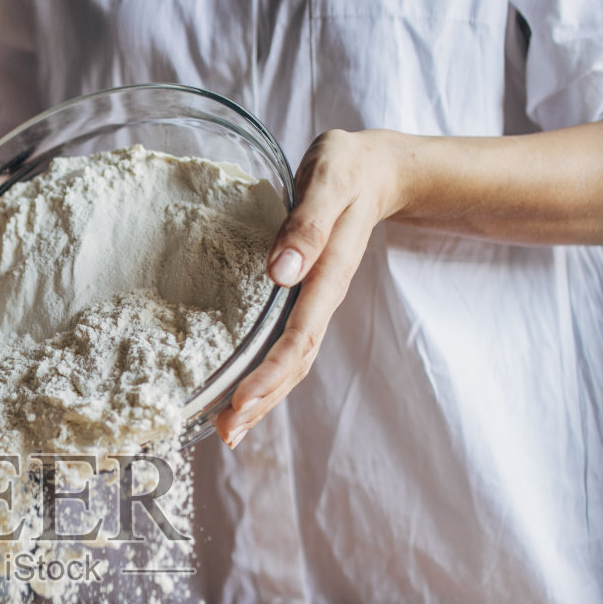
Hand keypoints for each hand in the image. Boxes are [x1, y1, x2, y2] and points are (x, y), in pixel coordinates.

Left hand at [216, 129, 406, 447]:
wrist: (376, 170)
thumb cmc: (348, 169)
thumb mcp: (330, 178)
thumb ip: (309, 222)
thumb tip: (280, 270)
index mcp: (328, 273)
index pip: (300, 336)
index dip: (271, 373)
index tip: (241, 402)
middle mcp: (321, 297)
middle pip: (296, 363)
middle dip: (262, 400)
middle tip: (226, 434)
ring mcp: (314, 302)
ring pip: (292, 362)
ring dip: (262, 398)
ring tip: (227, 429)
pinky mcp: (303, 299)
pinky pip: (285, 345)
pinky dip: (264, 374)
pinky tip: (238, 392)